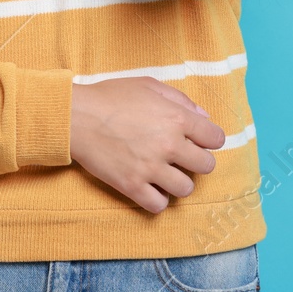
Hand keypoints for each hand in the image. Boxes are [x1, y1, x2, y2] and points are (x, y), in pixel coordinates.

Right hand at [68, 76, 226, 212]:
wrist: (76, 117)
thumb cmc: (111, 97)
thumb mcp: (149, 85)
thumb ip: (181, 100)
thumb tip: (204, 117)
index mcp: (176, 118)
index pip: (216, 138)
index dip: (209, 139)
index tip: (199, 141)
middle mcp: (169, 144)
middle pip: (206, 166)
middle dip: (197, 161)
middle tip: (182, 158)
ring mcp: (151, 168)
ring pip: (186, 189)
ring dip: (179, 182)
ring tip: (166, 174)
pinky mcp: (132, 186)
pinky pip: (159, 205)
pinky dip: (158, 199)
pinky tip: (151, 187)